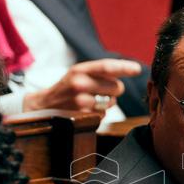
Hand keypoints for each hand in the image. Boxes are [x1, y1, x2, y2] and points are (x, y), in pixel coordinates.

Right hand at [22, 58, 141, 112]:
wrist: (44, 105)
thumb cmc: (68, 87)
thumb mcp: (79, 73)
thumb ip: (100, 71)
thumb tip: (131, 69)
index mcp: (79, 70)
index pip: (106, 67)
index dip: (124, 67)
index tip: (138, 69)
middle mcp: (79, 84)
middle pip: (116, 87)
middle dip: (115, 89)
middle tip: (103, 90)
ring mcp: (80, 102)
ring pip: (111, 102)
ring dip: (107, 102)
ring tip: (91, 100)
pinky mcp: (82, 116)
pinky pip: (103, 114)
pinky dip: (99, 112)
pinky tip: (86, 110)